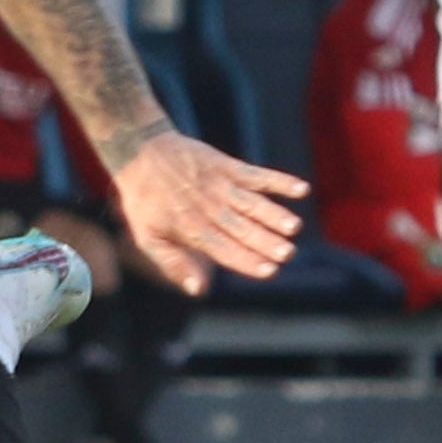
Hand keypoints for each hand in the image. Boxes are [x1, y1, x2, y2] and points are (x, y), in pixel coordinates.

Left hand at [102, 130, 307, 293]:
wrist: (140, 152)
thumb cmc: (145, 201)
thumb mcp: (148, 237)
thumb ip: (173, 264)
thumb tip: (198, 290)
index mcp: (191, 228)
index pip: (223, 249)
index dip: (246, 260)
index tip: (269, 271)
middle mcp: (209, 207)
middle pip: (241, 228)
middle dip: (265, 241)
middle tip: (287, 253)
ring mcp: (220, 185)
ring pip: (252, 203)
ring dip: (273, 215)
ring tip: (293, 227)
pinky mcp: (227, 166)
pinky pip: (257, 174)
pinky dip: (279, 181)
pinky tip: (301, 189)